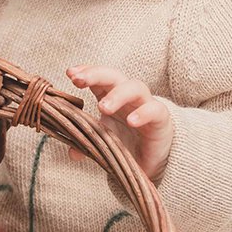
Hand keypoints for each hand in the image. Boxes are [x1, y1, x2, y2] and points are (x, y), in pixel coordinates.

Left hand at [65, 65, 173, 182]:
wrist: (152, 158)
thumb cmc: (125, 142)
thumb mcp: (102, 141)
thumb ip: (86, 143)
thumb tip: (72, 152)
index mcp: (109, 96)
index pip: (98, 77)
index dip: (85, 72)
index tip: (70, 73)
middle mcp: (127, 95)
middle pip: (114, 75)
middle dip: (95, 74)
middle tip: (78, 80)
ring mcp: (145, 104)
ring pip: (135, 87)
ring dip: (117, 94)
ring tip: (102, 107)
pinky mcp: (160, 118)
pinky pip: (154, 109)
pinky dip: (143, 113)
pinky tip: (131, 121)